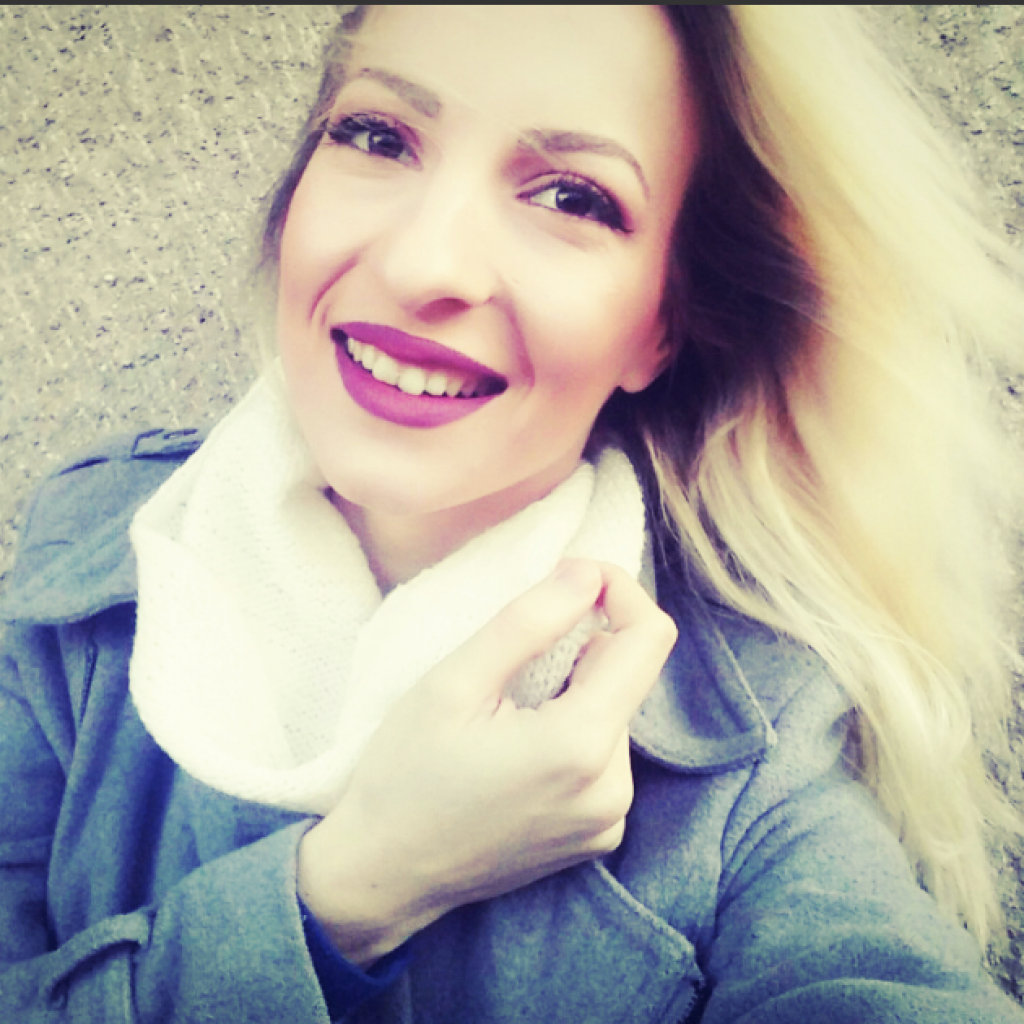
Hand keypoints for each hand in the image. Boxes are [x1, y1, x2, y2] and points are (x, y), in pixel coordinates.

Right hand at [296, 559, 676, 963]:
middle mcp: (613, 788)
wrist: (383, 872)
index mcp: (580, 745)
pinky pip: (607, 757)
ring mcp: (609, 819)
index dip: (619, 591)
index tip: (574, 578)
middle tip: (518, 648)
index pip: (649, 638)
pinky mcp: (599, 836)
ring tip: (510, 706)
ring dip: (578, 690)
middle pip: (631, 675)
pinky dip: (575, 732)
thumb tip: (589, 573)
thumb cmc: (405, 773)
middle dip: (587, 643)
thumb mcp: (454, 682)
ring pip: (616, 712)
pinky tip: (520, 746)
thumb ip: (529, 620)